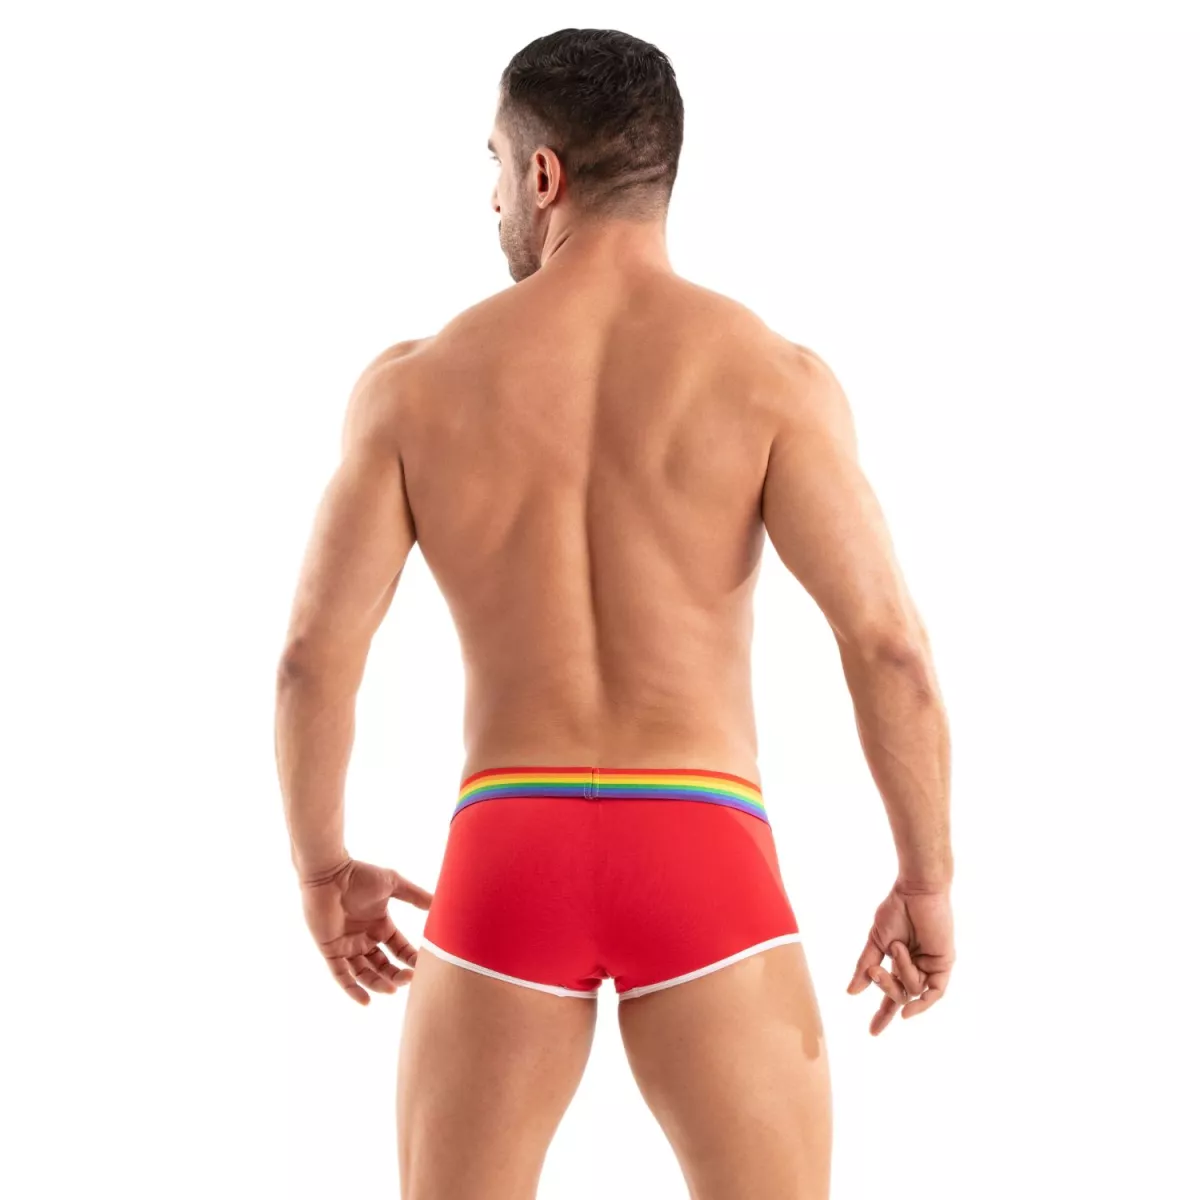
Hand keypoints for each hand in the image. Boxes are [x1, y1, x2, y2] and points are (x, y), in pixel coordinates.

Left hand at [299, 856, 433, 1004]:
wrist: (329, 874)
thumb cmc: (360, 875)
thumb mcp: (393, 884)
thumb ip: (414, 895)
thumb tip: (438, 901)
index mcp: (380, 926)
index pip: (399, 949)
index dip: (410, 958)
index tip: (422, 966)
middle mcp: (365, 939)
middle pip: (383, 965)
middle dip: (396, 974)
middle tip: (408, 979)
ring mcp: (347, 946)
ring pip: (364, 973)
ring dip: (378, 984)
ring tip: (391, 990)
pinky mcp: (330, 950)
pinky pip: (341, 976)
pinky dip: (352, 990)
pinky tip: (366, 1001)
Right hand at [847, 879, 954, 1034]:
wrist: (915, 891)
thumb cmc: (896, 909)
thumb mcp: (875, 941)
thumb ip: (864, 967)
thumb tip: (851, 993)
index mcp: (900, 963)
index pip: (892, 994)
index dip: (883, 1014)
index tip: (873, 1033)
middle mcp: (917, 968)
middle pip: (900, 994)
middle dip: (886, 987)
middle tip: (875, 970)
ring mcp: (931, 966)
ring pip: (913, 989)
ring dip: (901, 972)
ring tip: (898, 947)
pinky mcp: (944, 963)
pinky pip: (934, 992)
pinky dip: (922, 1004)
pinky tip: (907, 1012)